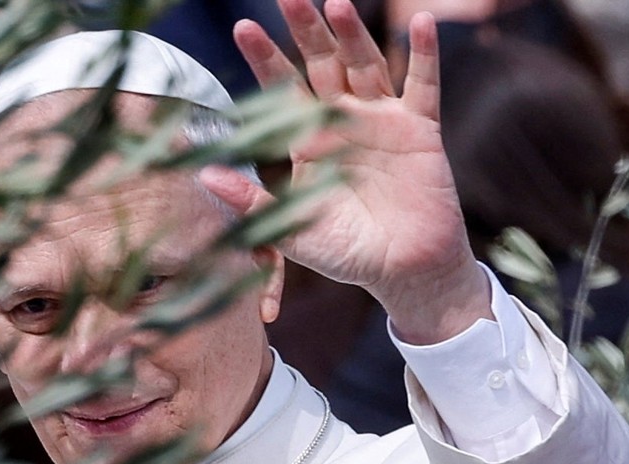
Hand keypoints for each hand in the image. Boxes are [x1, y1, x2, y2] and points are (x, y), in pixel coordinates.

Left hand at [201, 0, 488, 343]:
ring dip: (353, 35)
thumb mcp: (291, 229)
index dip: (265, 58)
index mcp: (308, 139)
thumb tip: (205, 175)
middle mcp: (343, 121)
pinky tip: (422, 22)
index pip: (282, 89)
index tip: (242, 28)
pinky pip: (423, 86)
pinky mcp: (420, 131)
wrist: (402, 272)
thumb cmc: (346, 252)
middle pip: (323, 64)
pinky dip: (423, 55)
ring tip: (336, 4)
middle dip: (305, 31)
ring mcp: (383, 121)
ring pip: (366, 65)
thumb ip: (252, 202)